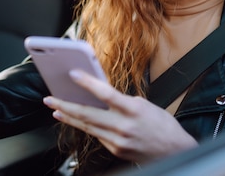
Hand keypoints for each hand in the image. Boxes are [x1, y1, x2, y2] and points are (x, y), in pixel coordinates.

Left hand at [43, 69, 197, 163]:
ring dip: (68, 116)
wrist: (175, 151)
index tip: (73, 73)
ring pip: (86, 126)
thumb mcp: (144, 104)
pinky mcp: (116, 150)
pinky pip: (96, 135)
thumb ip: (121, 99)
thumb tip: (99, 91)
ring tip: (56, 108)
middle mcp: (123, 127)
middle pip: (87, 114)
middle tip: (50, 98)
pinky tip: (74, 120)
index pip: (106, 93)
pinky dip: (83, 126)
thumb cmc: (162, 124)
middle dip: (64, 105)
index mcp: (133, 110)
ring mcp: (118, 141)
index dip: (87, 82)